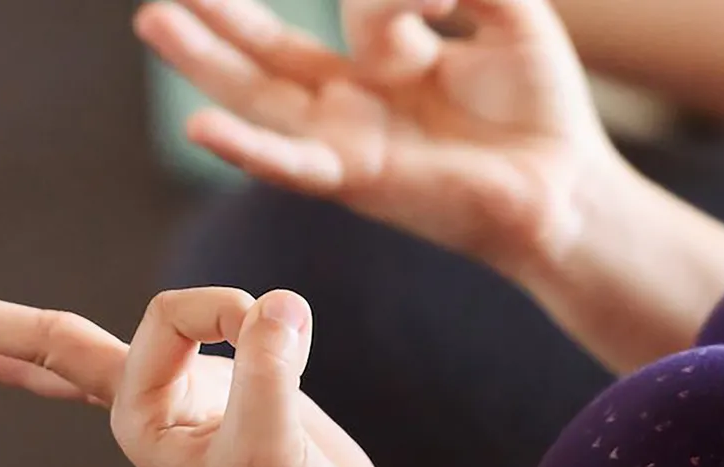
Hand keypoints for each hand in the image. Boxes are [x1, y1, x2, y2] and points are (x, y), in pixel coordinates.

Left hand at [0, 288, 381, 466]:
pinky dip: (133, 360)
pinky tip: (86, 371)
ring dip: (38, 349)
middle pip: (59, 349)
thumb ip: (269, 367)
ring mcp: (193, 405)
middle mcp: (156, 409)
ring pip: (102, 356)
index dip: (216, 307)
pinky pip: (176, 361)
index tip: (273, 327)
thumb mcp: (272, 444)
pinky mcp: (240, 402)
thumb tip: (278, 304)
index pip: (166, 321)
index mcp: (143, 421)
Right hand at [136, 0, 618, 273]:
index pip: (365, 0)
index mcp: (386, 57)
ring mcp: (347, 139)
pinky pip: (290, 162)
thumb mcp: (509, 16)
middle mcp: (354, 98)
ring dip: (205, 59)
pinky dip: (246, 148)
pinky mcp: (357, 179)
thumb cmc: (541, 110)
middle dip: (222, 15)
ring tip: (154, 20)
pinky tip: (199, 127)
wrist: (569, 190)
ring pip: (259, 94)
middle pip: (269, 49)